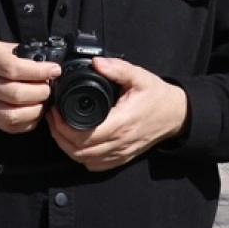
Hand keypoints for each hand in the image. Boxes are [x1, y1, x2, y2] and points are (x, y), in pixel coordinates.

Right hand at [0, 41, 60, 133]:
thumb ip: (16, 53)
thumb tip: (43, 57)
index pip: (15, 69)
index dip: (38, 71)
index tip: (54, 70)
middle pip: (18, 94)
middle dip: (41, 92)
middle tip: (50, 87)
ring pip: (14, 114)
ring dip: (36, 110)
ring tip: (44, 102)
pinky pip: (10, 127)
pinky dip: (27, 123)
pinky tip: (34, 114)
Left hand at [47, 56, 187, 171]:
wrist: (176, 114)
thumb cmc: (158, 96)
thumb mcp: (139, 76)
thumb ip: (117, 68)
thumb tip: (96, 62)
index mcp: (123, 121)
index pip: (86, 134)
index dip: (64, 126)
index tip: (56, 112)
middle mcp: (121, 141)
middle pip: (80, 149)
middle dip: (60, 135)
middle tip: (52, 118)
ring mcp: (121, 152)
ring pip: (85, 159)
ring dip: (67, 147)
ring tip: (59, 129)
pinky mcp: (123, 158)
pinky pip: (96, 165)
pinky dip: (81, 157)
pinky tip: (75, 144)